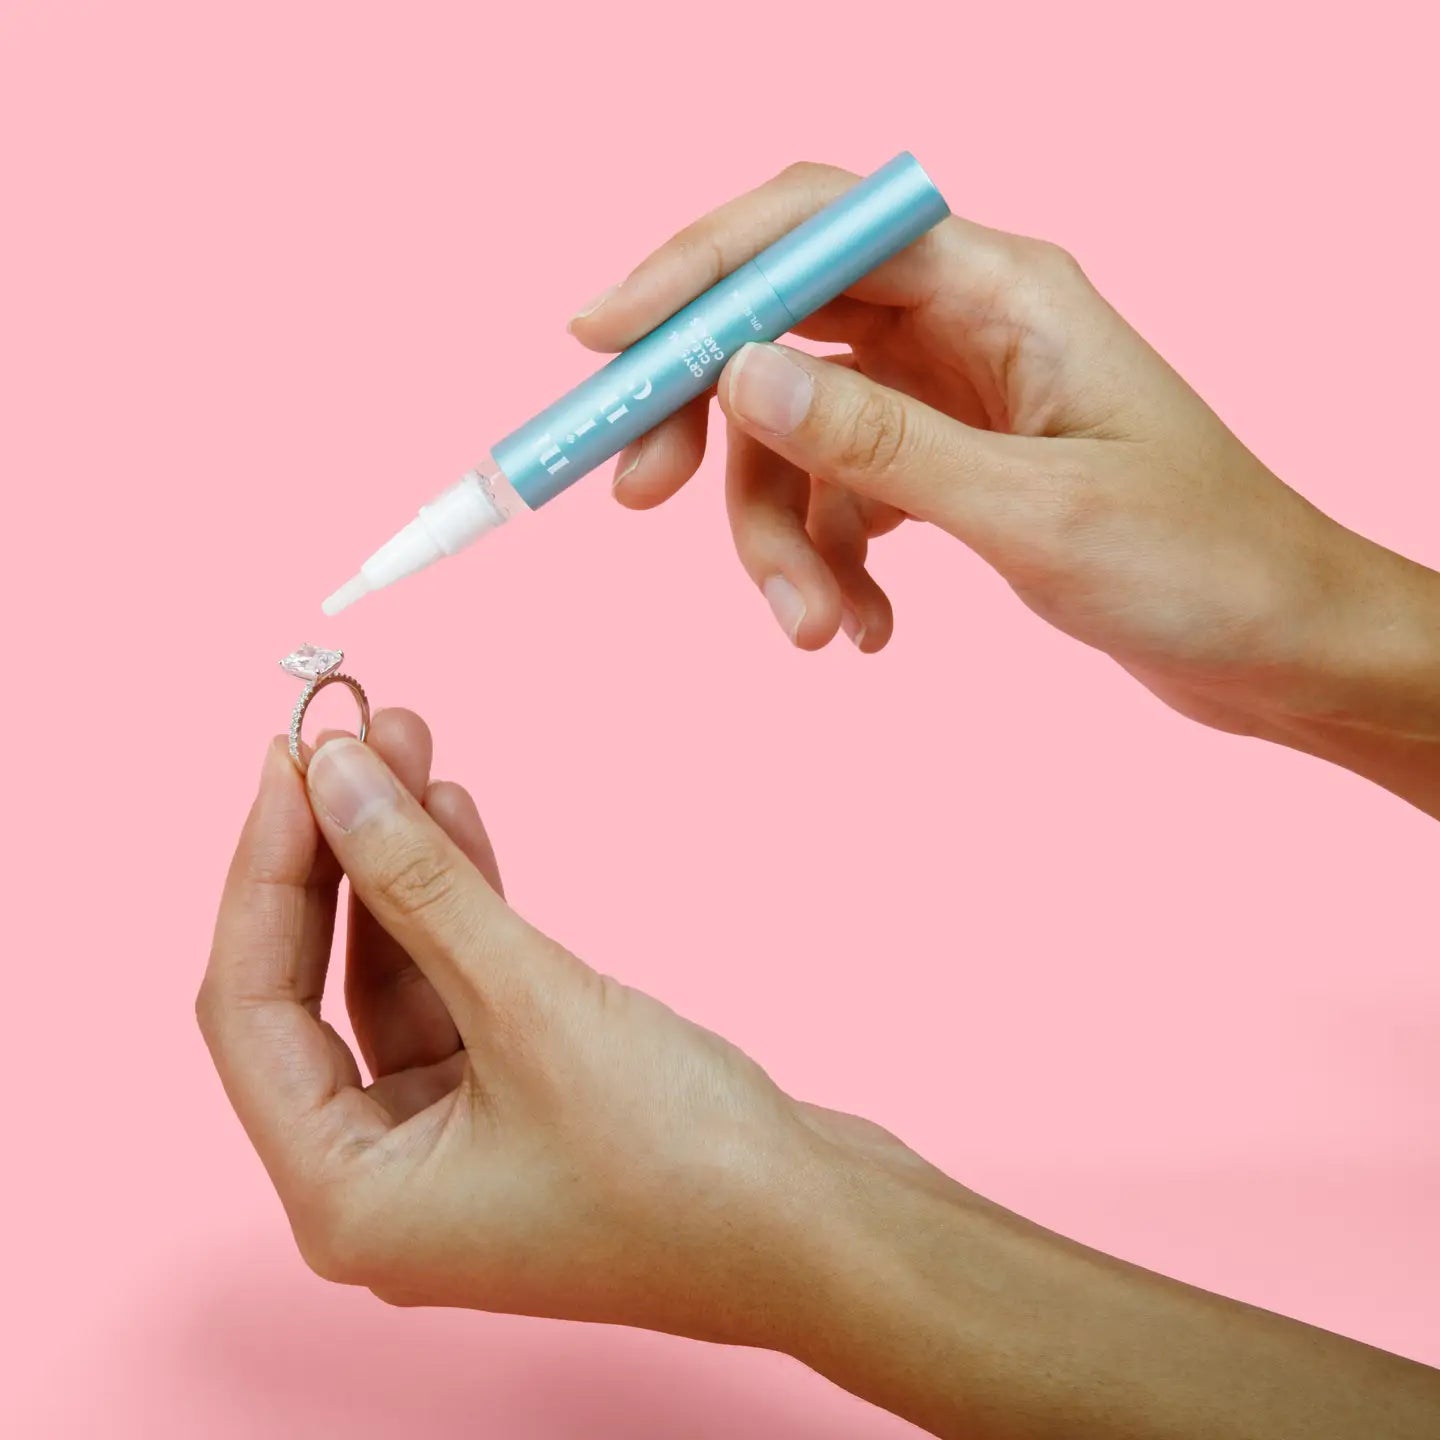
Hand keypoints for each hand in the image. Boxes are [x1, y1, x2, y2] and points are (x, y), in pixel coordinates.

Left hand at [196, 713, 928, 1342]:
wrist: (830, 1231)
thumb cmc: (686, 1168)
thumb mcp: (534, 1007)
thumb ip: (420, 885)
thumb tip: (338, 772)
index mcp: (347, 1198)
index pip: (248, 1009)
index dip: (264, 869)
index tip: (291, 754)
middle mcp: (385, 1179)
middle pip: (313, 986)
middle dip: (334, 851)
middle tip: (354, 734)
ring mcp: (457, 1141)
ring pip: (396, 973)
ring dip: (401, 862)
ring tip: (409, 746)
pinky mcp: (523, 1099)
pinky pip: (461, 984)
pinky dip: (460, 903)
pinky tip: (457, 818)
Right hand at [571, 163, 1439, 810]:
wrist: (1277, 648)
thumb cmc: (1199, 568)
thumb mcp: (1034, 512)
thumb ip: (883, 444)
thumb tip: (738, 376)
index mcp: (1000, 288)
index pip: (810, 229)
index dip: (694, 271)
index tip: (600, 338)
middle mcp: (965, 324)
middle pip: (780, 333)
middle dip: (706, 425)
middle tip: (639, 503)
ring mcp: (951, 397)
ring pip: (800, 436)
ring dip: (781, 537)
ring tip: (817, 633)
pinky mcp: (948, 465)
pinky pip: (841, 494)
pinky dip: (832, 563)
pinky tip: (869, 632)